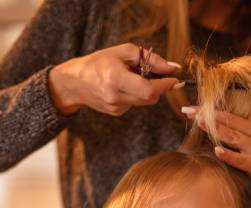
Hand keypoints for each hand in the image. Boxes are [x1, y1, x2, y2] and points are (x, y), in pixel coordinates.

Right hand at [49, 43, 182, 116]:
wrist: (75, 83)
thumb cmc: (99, 62)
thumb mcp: (123, 52)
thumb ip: (150, 59)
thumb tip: (172, 68)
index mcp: (115, 78)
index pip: (148, 90)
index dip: (165, 86)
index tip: (175, 80)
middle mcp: (115, 96)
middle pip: (150, 98)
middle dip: (159, 87)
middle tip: (158, 75)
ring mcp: (116, 107)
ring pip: (144, 101)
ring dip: (146, 89)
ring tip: (132, 77)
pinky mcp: (117, 113)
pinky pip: (135, 103)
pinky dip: (136, 94)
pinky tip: (123, 87)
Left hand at [184, 107, 250, 207]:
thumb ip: (249, 124)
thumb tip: (223, 117)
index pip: (234, 109)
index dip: (213, 107)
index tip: (196, 105)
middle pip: (229, 119)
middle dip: (207, 114)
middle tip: (188, 110)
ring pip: (232, 136)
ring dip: (213, 128)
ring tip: (197, 123)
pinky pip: (238, 159)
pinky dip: (227, 154)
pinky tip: (216, 150)